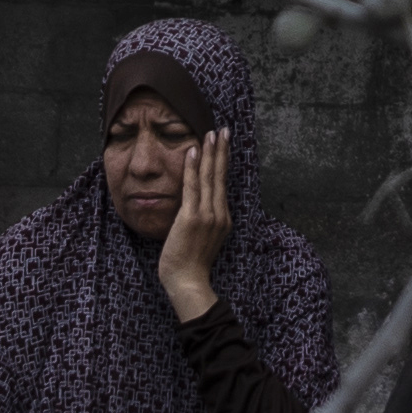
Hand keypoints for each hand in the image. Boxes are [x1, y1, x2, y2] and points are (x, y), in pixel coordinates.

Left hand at [155, 127, 229, 319]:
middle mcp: (219, 214)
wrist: (187, 282)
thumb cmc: (191, 265)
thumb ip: (203, 222)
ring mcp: (206, 215)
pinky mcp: (191, 217)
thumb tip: (197, 208)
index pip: (223, 185)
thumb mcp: (203, 239)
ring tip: (211, 134)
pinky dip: (192, 168)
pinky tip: (193, 151)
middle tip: (223, 130)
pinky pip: (192, 187)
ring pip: (209, 177)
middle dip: (221, 151)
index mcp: (223, 219)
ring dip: (210, 153)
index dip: (223, 162)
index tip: (224, 144)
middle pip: (221, 176)